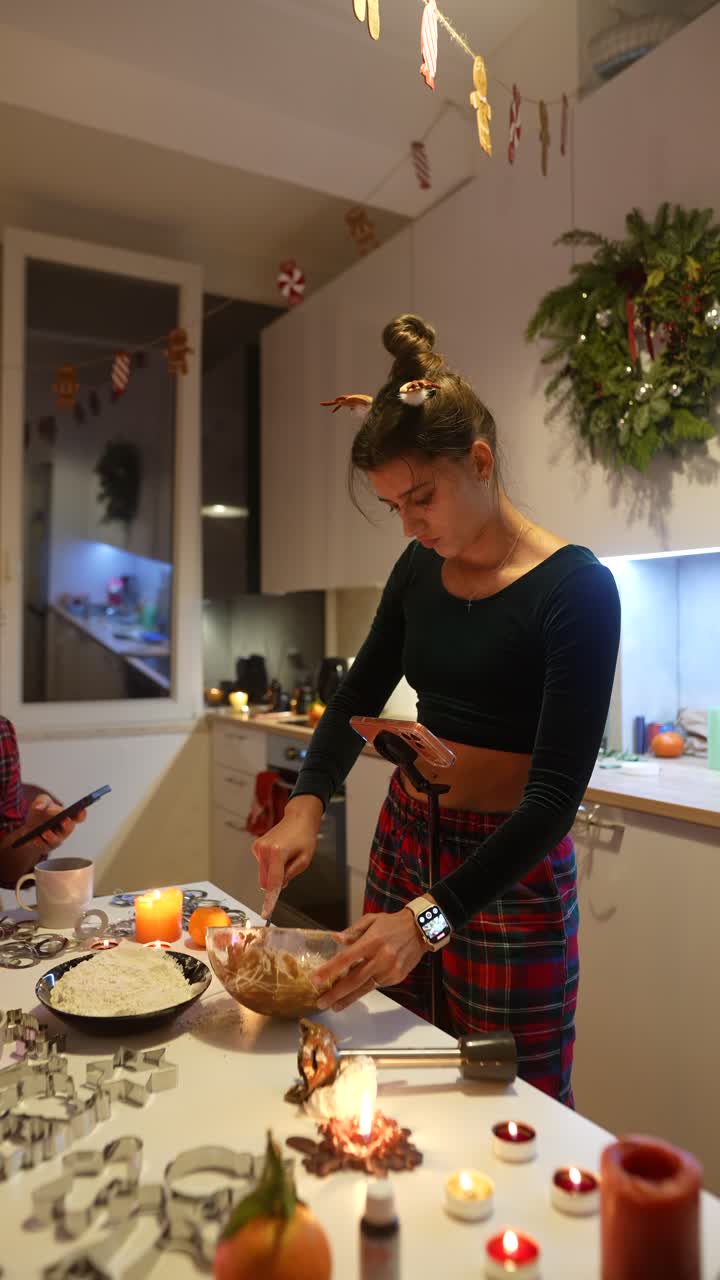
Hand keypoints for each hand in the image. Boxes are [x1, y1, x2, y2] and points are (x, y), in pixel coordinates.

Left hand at [25, 795, 85, 849]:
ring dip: (51, 836)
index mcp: (68, 816)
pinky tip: (35, 838)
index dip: (81, 814)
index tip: (81, 810)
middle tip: (64, 820)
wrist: (29, 826)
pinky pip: (43, 845)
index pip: (79, 817)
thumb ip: (42, 801)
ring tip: (45, 832)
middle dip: (68, 825)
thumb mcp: (42, 801)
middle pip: (69, 828)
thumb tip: (39, 806)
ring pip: (56, 840)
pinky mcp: (44, 846)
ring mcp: (55, 839)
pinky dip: (39, 841)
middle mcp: (64, 829)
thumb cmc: (42, 812)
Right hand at [252, 796, 322, 917]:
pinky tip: (280, 852)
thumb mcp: (305, 859)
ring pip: (263, 874)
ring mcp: (258, 848)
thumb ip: (291, 875)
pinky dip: (270, 865)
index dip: (270, 899)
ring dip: (274, 872)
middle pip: (265, 881)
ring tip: (286, 856)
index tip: (266, 912)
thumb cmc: (304, 836)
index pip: (273, 883)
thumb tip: (279, 886)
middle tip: (289, 867)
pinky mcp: (256, 847)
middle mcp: (264, 850)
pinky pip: (262, 866)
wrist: (298, 818)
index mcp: (277, 853)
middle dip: (275, 882)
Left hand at [313, 910, 425, 1011]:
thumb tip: (335, 939)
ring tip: (334, 1006)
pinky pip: (376, 985)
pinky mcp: (397, 978)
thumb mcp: (371, 920)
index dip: (329, 970)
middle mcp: (381, 958)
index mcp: (372, 941)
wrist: (421, 929)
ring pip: (365, 988)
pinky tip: (354, 992)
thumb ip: (352, 931)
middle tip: (321, 1002)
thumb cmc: (392, 923)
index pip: (346, 958)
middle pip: (354, 980)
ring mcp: (390, 970)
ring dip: (348, 999)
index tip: (315, 979)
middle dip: (335, 993)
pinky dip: (364, 989)